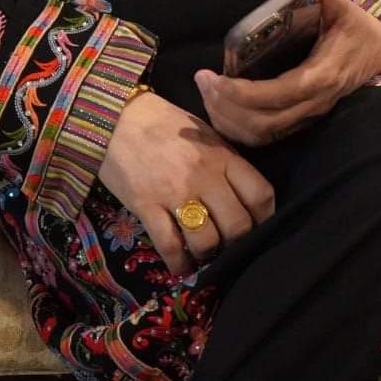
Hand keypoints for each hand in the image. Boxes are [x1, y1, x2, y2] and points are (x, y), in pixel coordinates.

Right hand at [98, 91, 274, 275]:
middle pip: (237, 226)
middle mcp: (204, 176)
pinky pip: (170, 246)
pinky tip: (180, 265)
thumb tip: (242, 193)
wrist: (116, 116)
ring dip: (207, 253)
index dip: (264, 217)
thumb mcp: (203, 133)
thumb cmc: (163, 122)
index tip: (257, 225)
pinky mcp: (147, 206)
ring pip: (207, 242)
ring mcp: (175, 193)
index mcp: (222, 155)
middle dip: (236, 241)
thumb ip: (225, 161)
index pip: (260, 194)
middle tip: (227, 241)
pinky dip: (179, 263)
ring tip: (202, 251)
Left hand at [195, 0, 380, 146]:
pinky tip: (219, 109)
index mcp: (322, 74)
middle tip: (202, 81)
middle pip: (265, 121)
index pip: (280, 93)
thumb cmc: (356, 27)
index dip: (246, 93)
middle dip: (227, 106)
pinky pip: (267, 136)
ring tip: (206, 92)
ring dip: (229, 120)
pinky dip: (239, 129)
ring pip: (263, 134)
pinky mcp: (301, 120)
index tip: (217, 79)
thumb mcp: (345, 8)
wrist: (377, 50)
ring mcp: (308, 115)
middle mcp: (314, 102)